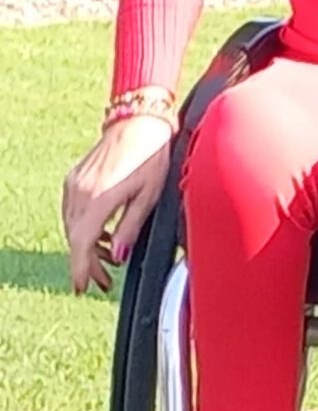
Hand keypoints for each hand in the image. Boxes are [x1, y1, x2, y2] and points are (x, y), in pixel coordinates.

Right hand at [62, 115, 174, 293]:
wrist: (138, 123)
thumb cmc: (151, 157)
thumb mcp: (149, 197)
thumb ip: (131, 227)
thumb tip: (118, 256)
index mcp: (99, 198)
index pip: (82, 242)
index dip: (81, 268)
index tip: (81, 287)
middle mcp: (80, 191)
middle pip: (75, 238)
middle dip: (87, 264)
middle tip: (103, 282)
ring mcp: (75, 183)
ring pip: (72, 226)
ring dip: (87, 247)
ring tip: (107, 263)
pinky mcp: (75, 178)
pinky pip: (73, 212)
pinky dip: (85, 228)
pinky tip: (103, 237)